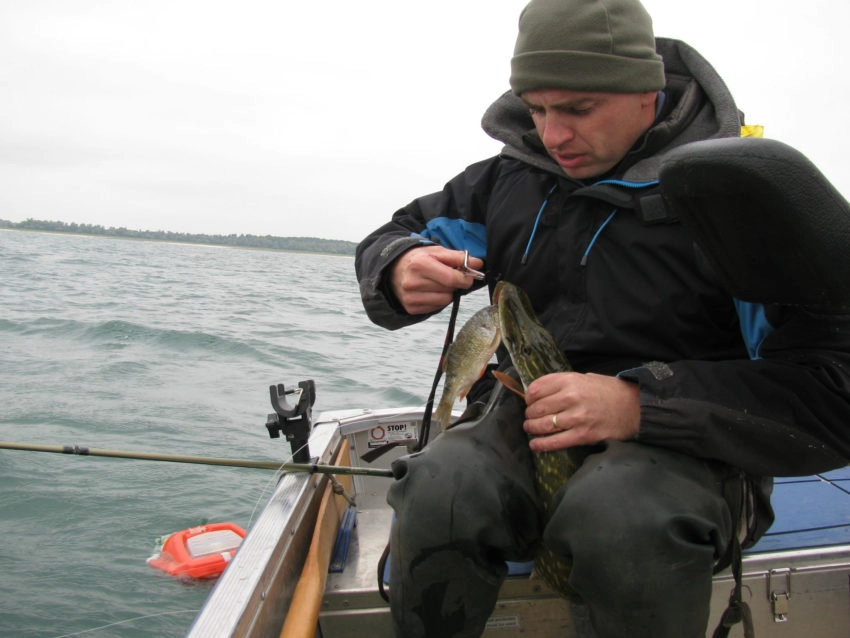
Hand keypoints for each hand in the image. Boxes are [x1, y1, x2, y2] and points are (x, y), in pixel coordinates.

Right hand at [390, 246, 483, 314]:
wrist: (393, 270)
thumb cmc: (418, 259)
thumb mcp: (436, 251)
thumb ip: (458, 257)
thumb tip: (478, 264)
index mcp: (420, 264)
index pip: (451, 278)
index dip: (465, 278)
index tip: (469, 276)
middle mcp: (413, 282)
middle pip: (449, 290)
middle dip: (455, 284)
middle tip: (451, 277)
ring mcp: (411, 297)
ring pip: (444, 301)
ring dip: (447, 293)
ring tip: (438, 284)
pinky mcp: (411, 308)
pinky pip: (436, 308)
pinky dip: (438, 300)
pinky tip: (430, 291)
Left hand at [523, 372, 639, 451]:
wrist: (635, 407)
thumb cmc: (610, 392)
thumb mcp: (586, 377)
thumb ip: (564, 383)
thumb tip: (540, 392)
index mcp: (571, 380)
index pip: (537, 388)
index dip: (529, 396)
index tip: (529, 401)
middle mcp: (571, 397)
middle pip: (538, 408)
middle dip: (530, 414)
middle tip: (530, 417)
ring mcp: (577, 417)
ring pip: (543, 425)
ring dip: (532, 428)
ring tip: (530, 429)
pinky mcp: (583, 435)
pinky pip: (555, 442)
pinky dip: (541, 445)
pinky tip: (535, 445)